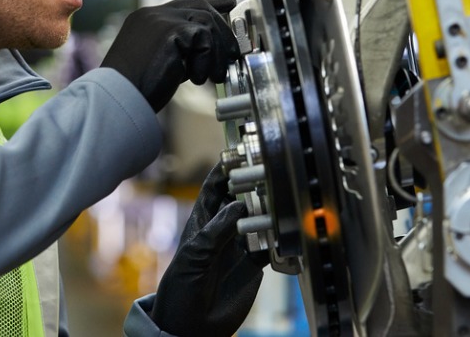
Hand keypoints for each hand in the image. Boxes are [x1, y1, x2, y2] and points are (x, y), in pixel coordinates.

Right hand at [102, 0, 239, 111]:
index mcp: (147, 19)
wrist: (118, 97)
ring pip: (207, 21)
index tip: (229, 2)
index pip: (185, 2)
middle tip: (234, 53)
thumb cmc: (136, 88)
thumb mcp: (160, 60)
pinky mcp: (170, 30)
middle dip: (223, 29)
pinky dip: (206, 60)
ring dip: (218, 52)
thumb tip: (206, 48)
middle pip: (201, 6)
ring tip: (216, 76)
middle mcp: (153, 13)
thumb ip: (179, 48)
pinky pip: (204, 38)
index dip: (211, 0)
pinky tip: (196, 79)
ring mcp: (161, 19)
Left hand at [149, 163, 268, 336]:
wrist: (190, 326)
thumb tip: (241, 205)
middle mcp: (224, 229)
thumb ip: (218, 230)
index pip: (215, 185)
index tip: (241, 151)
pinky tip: (288, 230)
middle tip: (271, 173)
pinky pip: (272, 245)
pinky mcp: (255, 263)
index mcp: (203, 221)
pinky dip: (281, 237)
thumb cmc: (181, 288)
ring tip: (284, 198)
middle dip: (255, 184)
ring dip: (271, 209)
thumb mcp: (195, 255)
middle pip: (242, 197)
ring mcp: (240, 245)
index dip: (227, 168)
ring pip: (261, 218)